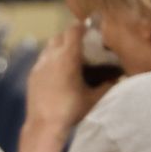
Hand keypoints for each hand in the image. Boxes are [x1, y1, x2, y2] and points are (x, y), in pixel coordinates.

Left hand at [22, 22, 110, 142]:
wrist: (44, 125)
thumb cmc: (71, 111)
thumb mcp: (94, 98)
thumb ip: (107, 85)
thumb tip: (118, 79)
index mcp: (68, 57)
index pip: (74, 30)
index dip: (82, 26)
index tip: (89, 26)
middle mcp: (51, 57)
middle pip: (60, 36)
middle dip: (70, 35)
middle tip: (81, 42)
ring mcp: (39, 66)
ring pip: (49, 47)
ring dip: (59, 47)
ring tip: (69, 56)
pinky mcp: (32, 76)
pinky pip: (42, 60)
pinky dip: (50, 59)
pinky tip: (57, 71)